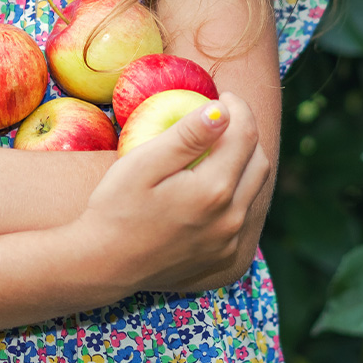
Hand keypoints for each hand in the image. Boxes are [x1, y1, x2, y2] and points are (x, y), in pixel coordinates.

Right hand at [72, 92, 274, 292]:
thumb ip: (185, 136)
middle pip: (259, 163)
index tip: (223, 96)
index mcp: (214, 190)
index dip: (238, 109)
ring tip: (217, 149)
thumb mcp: (143, 165)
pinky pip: (242, 216)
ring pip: (254, 191)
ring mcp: (229, 241)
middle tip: (223, 119)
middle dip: (247, 134)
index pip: (244, 136)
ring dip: (244, 163)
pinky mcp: (223, 256)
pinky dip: (235, 193)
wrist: (103, 265)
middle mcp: (231, 218)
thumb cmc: (115, 209)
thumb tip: (221, 110)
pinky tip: (210, 187)